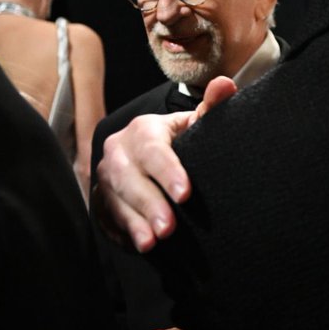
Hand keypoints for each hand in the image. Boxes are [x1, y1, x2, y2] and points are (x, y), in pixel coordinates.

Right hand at [93, 76, 237, 250]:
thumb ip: (209, 108)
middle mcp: (119, 151)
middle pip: (130, 178)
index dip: (168, 171)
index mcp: (143, 130)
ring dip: (136, 221)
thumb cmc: (177, 141)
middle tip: (169, 227)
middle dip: (150, 203)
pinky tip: (141, 245)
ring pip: (117, 200)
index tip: (185, 194)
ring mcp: (106, 177)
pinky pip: (110, 216)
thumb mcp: (191, 125)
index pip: (153, 149)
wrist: (144, 155)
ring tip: (154, 241)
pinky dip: (125, 231)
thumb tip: (226, 84)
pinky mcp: (102, 199)